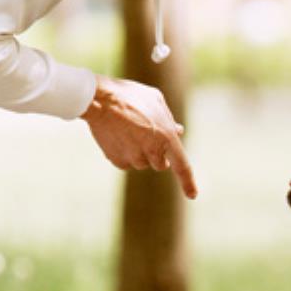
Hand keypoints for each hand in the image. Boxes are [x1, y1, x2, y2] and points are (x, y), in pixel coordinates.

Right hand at [81, 75, 197, 198]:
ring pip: (142, 163)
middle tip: (146, 135)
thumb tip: (178, 132)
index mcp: (166, 137)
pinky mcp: (118, 161)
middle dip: (157, 154)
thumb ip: (168, 119)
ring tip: (128, 129)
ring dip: (139, 152)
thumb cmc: (129, 95)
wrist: (98, 100)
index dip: (188, 182)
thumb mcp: (155, 100)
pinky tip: (117, 135)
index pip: (182, 166)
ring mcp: (134, 158)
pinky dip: (124, 152)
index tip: (192, 195)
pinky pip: (126, 162)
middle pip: (160, 164)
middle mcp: (152, 152)